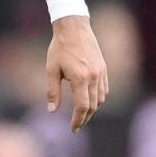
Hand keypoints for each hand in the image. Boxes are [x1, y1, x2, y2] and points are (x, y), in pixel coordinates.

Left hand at [46, 15, 108, 131]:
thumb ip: (52, 91)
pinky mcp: (104, 69)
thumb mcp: (51, 69)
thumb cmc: (59, 48)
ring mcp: (101, 73)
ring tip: (82, 115)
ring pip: (100, 99)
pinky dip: (98, 98)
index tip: (73, 129)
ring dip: (92, 109)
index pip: (82, 106)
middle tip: (76, 126)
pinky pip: (104, 90)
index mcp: (80, 78)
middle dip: (85, 118)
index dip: (78, 120)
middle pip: (93, 106)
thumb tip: (52, 111)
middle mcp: (94, 77)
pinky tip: (90, 100)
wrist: (74, 28)